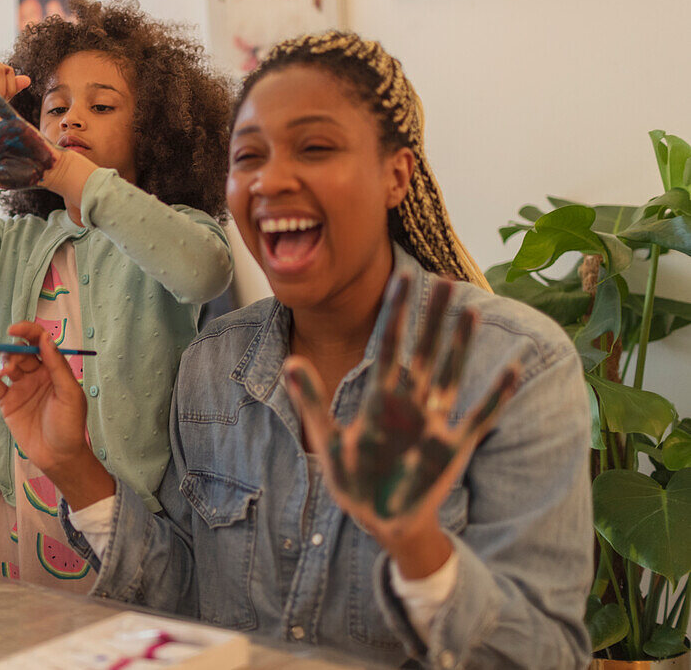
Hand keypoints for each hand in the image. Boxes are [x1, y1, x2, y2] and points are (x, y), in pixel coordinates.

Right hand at [0, 321, 113, 508]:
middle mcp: (35, 374)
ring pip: (2, 365)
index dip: (26, 331)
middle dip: (8, 353)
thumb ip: (57, 366)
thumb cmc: (70, 425)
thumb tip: (45, 338)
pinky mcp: (7, 402)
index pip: (37, 341)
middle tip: (7, 367)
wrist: (59, 456)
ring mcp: (20, 387)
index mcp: (53, 368)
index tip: (13, 329)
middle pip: (16, 351)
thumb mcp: (70, 394)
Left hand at [285, 277, 519, 556]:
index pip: (389, 345)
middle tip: (447, 280)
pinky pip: (479, 418)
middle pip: (425, 352)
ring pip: (451, 375)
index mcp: (379, 400)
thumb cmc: (353, 482)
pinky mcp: (452, 449)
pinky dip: (495, 396)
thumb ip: (313, 402)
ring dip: (461, 346)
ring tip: (470, 312)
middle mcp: (409, 404)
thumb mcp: (327, 442)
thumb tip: (290, 363)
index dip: (396, 313)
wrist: (381, 522)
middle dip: (434, 318)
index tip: (402, 279)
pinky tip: (512, 370)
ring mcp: (433, 424)